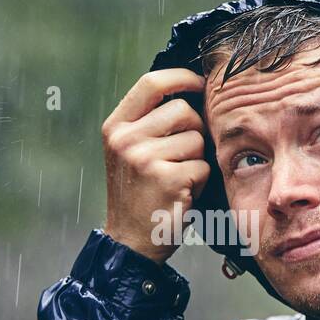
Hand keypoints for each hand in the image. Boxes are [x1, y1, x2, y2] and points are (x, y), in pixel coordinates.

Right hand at [101, 68, 210, 263]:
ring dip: (197, 159)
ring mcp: (144, 158)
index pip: (151, 82)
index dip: (181, 78)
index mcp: (115, 127)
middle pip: (183, 110)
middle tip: (183, 157)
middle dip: (194, 131)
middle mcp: (125, 139)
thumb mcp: (131, 151)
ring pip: (197, 139)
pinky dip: (201, 182)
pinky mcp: (166, 179)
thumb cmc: (139, 194)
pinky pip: (203, 166)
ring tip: (179, 178)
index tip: (199, 84)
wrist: (130, 241)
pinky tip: (182, 193)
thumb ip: (150, 121)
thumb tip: (191, 89)